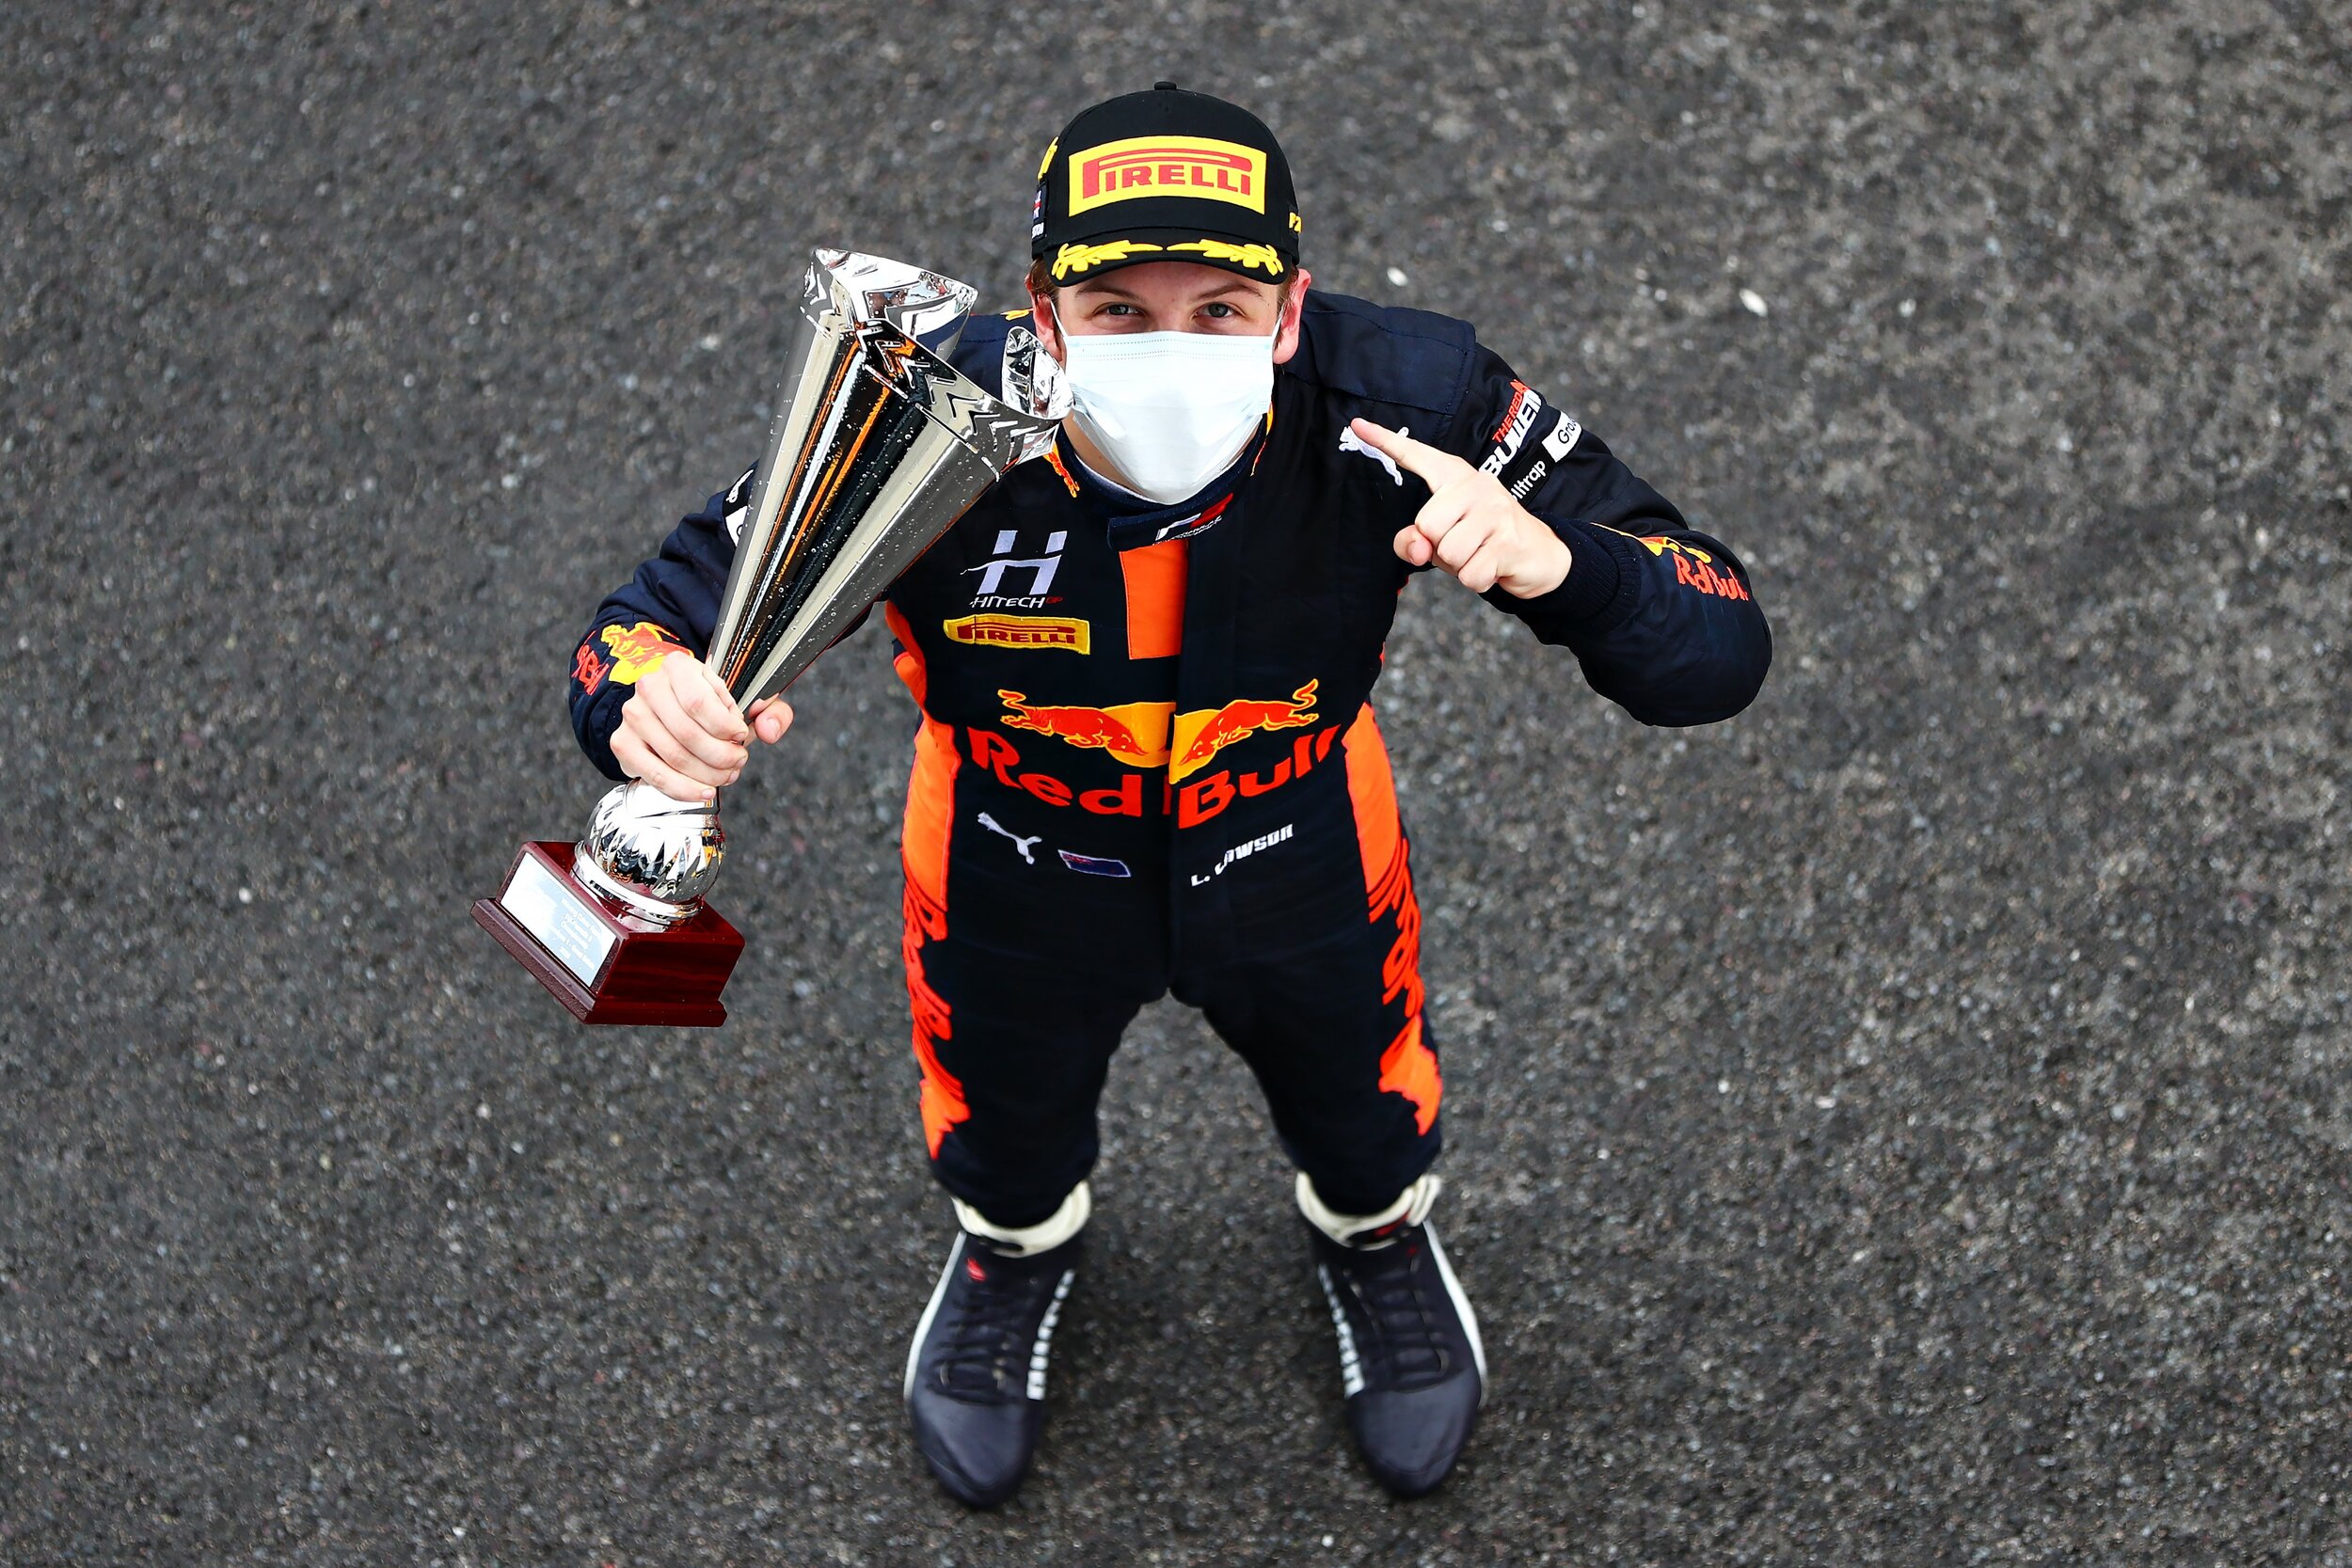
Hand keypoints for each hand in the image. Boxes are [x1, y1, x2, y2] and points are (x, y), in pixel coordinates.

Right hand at [610, 649, 792, 801]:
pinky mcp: (623, 743)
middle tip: (738, 762)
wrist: (671, 708)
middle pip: (688, 734)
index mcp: (678, 666)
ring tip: (726, 776)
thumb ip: (771, 710)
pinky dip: (683, 790)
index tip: (740, 737)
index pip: (699, 702)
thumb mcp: (745, 698)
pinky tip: (703, 791)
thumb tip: (769, 730)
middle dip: (721, 756)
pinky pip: (655, 776)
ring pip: (675, 757)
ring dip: (708, 775)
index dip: (725, 728)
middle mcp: (649, 687)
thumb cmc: (711, 705)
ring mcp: (633, 716)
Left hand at [1350, 418, 1571, 596]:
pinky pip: (1469, 574)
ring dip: (1459, 566)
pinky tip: (1493, 567)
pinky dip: (1476, 581)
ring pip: (1448, 553)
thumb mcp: (1442, 539)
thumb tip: (1418, 548)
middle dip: (1438, 547)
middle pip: (1427, 524)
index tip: (1356, 426)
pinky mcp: (1509, 541)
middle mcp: (1476, 485)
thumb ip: (1414, 541)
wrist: (1539, 555)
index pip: (1416, 455)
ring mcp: (1496, 511)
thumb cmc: (1481, 541)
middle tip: (1464, 544)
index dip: (1385, 442)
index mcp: (1454, 477)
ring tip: (1478, 554)